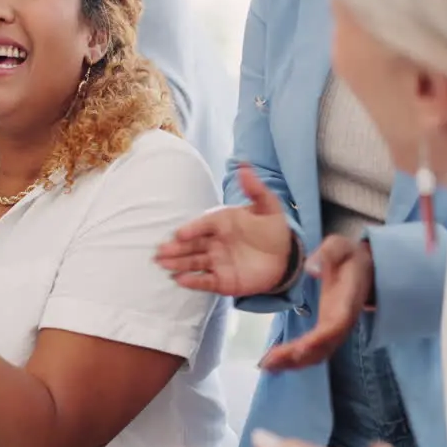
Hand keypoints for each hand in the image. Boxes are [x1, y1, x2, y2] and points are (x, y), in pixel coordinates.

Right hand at [155, 164, 292, 295]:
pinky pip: (206, 281)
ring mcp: (218, 262)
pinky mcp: (223, 281)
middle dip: (176, 248)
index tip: (179, 234)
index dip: (192, 229)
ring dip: (178, 263)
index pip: (203, 225)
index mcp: (222, 223)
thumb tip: (244, 165)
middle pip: (192, 245)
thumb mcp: (268, 207)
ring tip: (163, 264)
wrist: (286, 257)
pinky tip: (180, 280)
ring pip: (194, 262)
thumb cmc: (273, 230)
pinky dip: (193, 281)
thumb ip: (255, 190)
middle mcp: (216, 242)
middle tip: (160, 251)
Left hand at [260, 236, 372, 370]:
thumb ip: (328, 253)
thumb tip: (311, 269)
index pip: (334, 327)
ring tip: (266, 365)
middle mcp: (341, 322)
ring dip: (292, 363)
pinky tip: (274, 362)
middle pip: (322, 347)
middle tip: (268, 362)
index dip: (317, 341)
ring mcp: (334, 330)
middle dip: (296, 357)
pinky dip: (294, 360)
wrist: (366, 268)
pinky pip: (313, 351)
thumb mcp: (340, 246)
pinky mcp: (326, 332)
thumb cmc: (349, 256)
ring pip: (317, 354)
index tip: (297, 349)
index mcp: (346, 303)